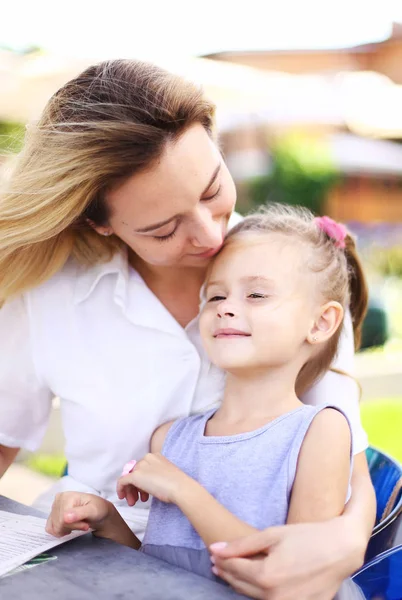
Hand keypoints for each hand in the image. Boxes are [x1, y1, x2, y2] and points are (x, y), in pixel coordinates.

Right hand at [46, 492, 112, 536]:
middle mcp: (58, 499)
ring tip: (77, 524)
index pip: (63, 520)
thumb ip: (80, 513)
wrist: (99, 511)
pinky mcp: (53, 514)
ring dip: (67, 529)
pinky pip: (50, 528)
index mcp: (66, 496)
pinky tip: (69, 526)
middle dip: (71, 527)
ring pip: (54, 528)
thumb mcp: (93, 511)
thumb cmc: (98, 509)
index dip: (74, 525)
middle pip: (58, 524)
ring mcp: (54, 506)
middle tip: (83, 524)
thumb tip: (65, 517)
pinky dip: (60, 531)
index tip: (85, 525)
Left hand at [117, 453, 189, 504]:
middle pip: (135, 473)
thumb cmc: (178, 484)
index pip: (142, 468)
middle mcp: (147, 458)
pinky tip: (122, 497)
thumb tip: (148, 484)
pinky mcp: (135, 475)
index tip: (144, 493)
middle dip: (135, 487)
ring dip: (130, 491)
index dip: (141, 482)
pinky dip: (120, 489)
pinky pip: (122, 481)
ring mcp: (141, 466)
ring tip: (133, 502)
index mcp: (155, 456)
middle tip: (137, 500)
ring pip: (129, 478)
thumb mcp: (165, 475)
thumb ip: (155, 475)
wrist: (180, 487)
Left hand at [210, 518, 365, 599]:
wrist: (341, 550)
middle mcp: (274, 597)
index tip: (214, 553)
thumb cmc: (307, 537)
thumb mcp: (272, 535)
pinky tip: (257, 580)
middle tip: (219, 562)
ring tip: (234, 570)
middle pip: (240, 586)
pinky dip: (260, 592)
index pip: (234, 569)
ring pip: (253, 597)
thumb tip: (215, 548)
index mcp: (266, 576)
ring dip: (240, 584)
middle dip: (228, 572)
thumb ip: (242, 545)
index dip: (222, 560)